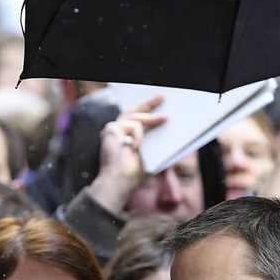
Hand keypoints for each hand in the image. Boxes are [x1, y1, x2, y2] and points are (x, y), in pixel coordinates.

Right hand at [88, 94, 167, 213]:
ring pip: (136, 117)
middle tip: (163, 97)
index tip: (160, 102)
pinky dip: (138, 137)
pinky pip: (133, 125)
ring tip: (165, 118)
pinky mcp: (110, 130)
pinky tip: (135, 148)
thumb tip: (169, 128)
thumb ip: (156, 141)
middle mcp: (116, 133)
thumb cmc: (134, 175)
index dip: (147, 109)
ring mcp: (112, 131)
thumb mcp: (151, 154)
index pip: (136, 119)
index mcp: (124, 138)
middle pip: (133, 111)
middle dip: (149, 103)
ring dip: (152, 120)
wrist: (121, 183)